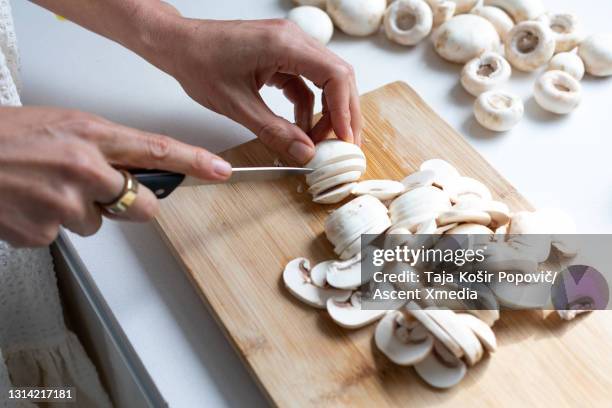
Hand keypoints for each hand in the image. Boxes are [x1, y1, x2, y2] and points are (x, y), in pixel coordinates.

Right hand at [0, 106, 231, 246]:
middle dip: (131, 205)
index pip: (157, 150)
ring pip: (97, 224)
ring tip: (43, 189)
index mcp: (90, 135)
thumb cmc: (3, 136)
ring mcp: (65, 204)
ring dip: (78, 212)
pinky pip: (61, 235)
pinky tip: (26, 203)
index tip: (220, 170)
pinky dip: (47, 223)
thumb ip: (103, 148)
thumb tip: (132, 169)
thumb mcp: (62, 126)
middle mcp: (84, 169)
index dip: (194, 163)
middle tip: (100, 192)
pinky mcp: (43, 231)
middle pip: (142, 205)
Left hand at [153, 18, 362, 163]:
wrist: (178, 45)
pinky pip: (306, 82)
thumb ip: (274, 131)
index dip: (345, 111)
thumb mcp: (237, 106)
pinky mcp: (281, 55)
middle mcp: (293, 39)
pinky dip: (308, 106)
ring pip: (325, 80)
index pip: (335, 76)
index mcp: (284, 45)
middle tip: (343, 145)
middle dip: (343, 114)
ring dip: (326, 112)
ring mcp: (289, 46)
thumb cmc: (199, 63)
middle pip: (338, 77)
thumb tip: (304, 152)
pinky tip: (300, 128)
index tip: (345, 139)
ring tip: (319, 142)